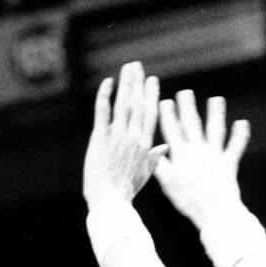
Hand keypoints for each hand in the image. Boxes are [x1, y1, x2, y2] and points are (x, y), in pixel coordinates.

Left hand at [83, 61, 167, 208]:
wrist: (109, 201)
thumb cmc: (125, 191)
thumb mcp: (145, 174)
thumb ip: (154, 158)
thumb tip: (165, 147)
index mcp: (145, 144)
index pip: (150, 113)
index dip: (151, 95)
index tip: (152, 80)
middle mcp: (133, 136)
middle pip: (138, 103)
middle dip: (138, 82)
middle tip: (137, 66)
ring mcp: (117, 135)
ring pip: (124, 103)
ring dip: (126, 83)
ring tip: (127, 67)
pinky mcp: (100, 138)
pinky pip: (103, 112)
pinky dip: (105, 95)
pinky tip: (108, 82)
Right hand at [154, 91, 248, 229]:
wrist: (214, 211)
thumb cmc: (188, 200)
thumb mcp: (168, 184)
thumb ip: (159, 164)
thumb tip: (151, 148)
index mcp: (182, 155)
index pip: (172, 131)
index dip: (167, 115)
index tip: (164, 101)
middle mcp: (198, 151)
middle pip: (192, 125)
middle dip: (187, 108)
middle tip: (185, 93)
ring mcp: (215, 155)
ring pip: (215, 130)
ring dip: (216, 114)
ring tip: (216, 99)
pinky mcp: (229, 162)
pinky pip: (235, 146)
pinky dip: (240, 134)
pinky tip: (242, 122)